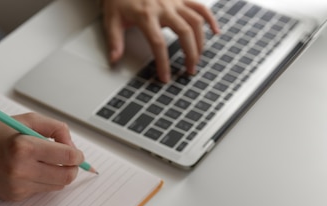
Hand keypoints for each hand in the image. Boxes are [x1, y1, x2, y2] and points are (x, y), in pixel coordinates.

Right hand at [0, 113, 84, 200]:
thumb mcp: (28, 120)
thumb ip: (56, 129)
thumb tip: (73, 148)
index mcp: (24, 147)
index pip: (67, 157)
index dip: (77, 155)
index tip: (76, 153)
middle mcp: (21, 170)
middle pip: (66, 177)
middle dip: (72, 168)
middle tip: (68, 159)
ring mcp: (17, 186)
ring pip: (56, 186)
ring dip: (57, 174)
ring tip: (45, 161)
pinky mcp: (14, 196)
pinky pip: (41, 191)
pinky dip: (42, 180)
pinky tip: (29, 169)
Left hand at [102, 0, 219, 81]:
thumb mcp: (111, 18)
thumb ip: (114, 40)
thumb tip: (115, 59)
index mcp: (146, 15)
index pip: (158, 43)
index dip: (163, 63)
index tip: (166, 77)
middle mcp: (163, 7)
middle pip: (184, 32)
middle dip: (190, 54)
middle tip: (190, 69)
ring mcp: (175, 1)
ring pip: (196, 21)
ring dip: (200, 41)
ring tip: (198, 57)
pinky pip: (200, 7)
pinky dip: (210, 19)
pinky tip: (215, 31)